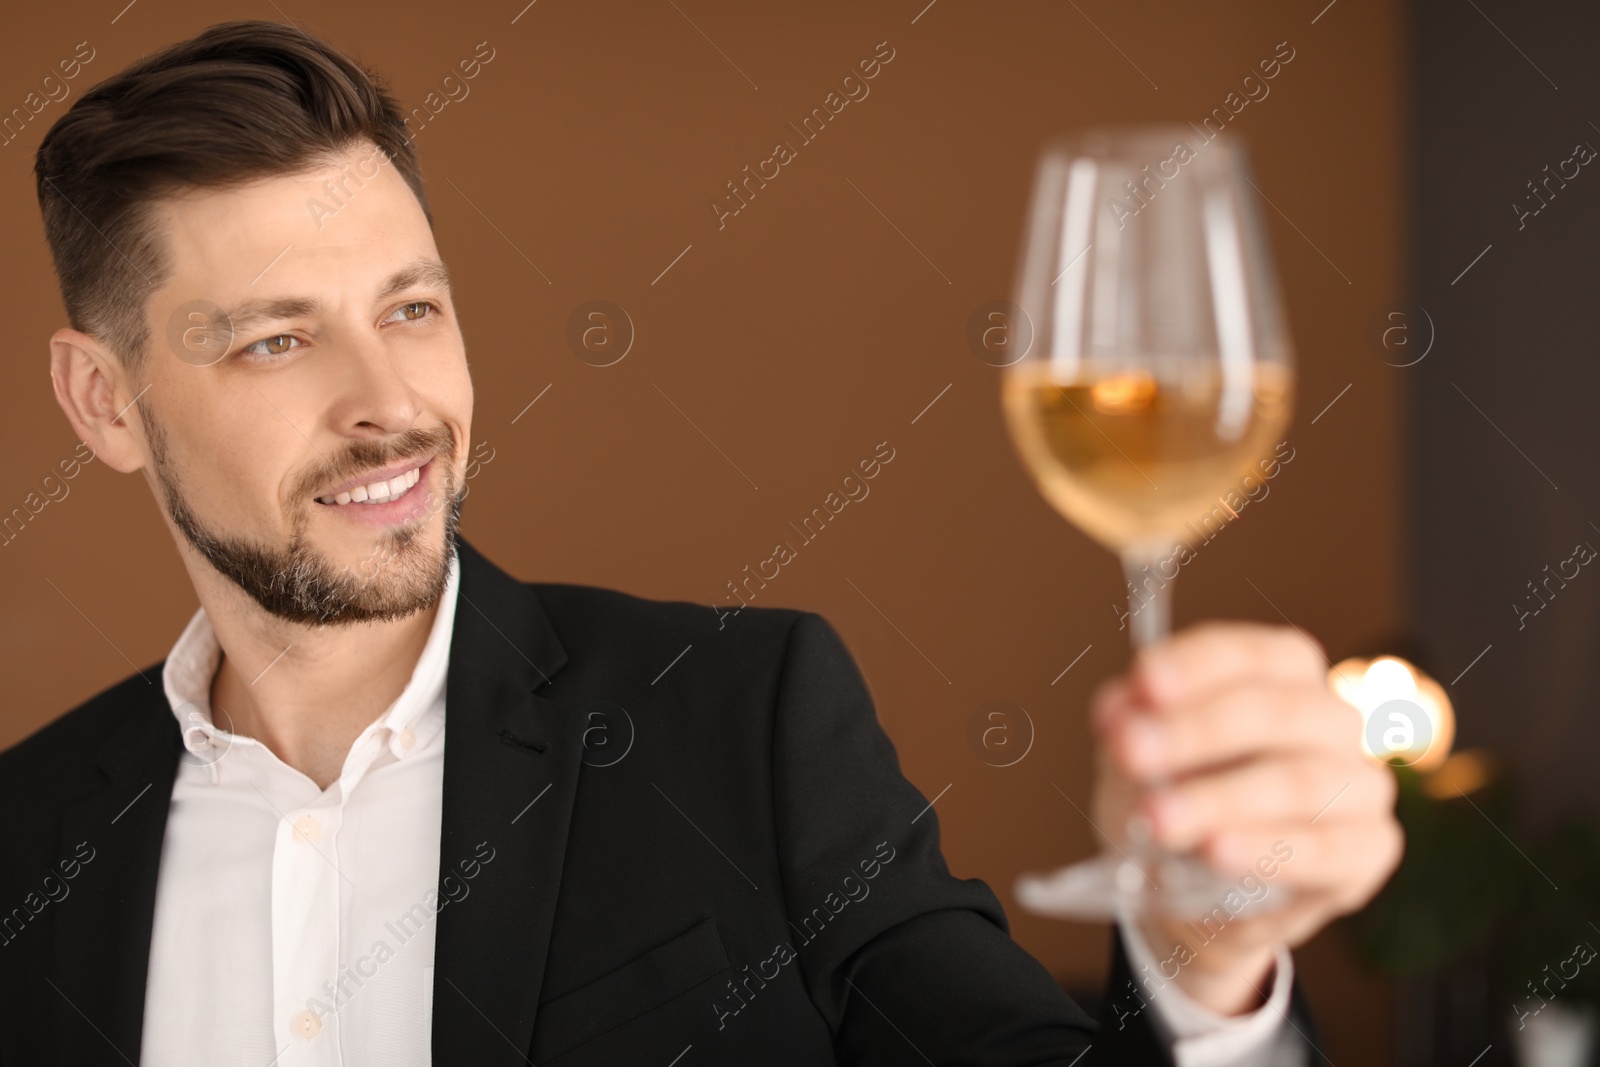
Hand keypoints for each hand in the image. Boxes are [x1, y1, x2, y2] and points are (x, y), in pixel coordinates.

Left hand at [1091, 622, 1402, 1015]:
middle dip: (1199, 731)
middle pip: (1278, 711)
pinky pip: (1327, 849)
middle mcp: (1333, 719)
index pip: (1251, 654)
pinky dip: (1268, 850)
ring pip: (1300, 782)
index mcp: (1284, 674)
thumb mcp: (1136, 758)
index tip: (1144, 683)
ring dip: (1222, 799)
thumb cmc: (1175, 796)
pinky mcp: (1370, 849)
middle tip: (1134, 753)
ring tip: (1160, 817)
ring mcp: (1362, 783)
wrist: (1200, 889)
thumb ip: (1128, 729)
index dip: (1197, 665)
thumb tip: (1118, 713)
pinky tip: (1218, 852)